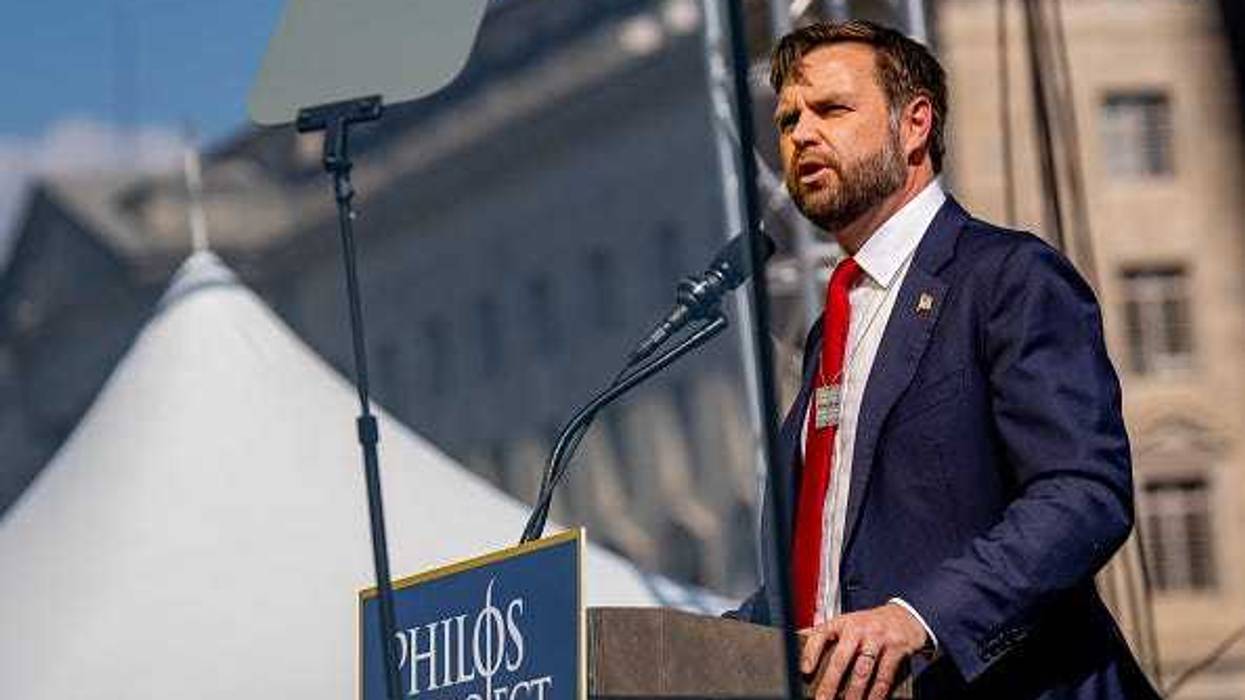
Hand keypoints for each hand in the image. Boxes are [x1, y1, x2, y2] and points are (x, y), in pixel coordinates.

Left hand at [799, 603, 927, 699]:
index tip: (804, 670)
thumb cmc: (869, 623)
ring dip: (853, 692)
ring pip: (863, 670)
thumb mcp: (847, 622)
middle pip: (841, 658)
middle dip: (830, 683)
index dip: (811, 652)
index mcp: (842, 622)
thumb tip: (797, 637)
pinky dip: (877, 693)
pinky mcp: (896, 649)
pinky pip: (884, 676)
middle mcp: (858, 628)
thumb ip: (826, 632)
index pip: (821, 634)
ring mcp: (878, 638)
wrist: (905, 615)